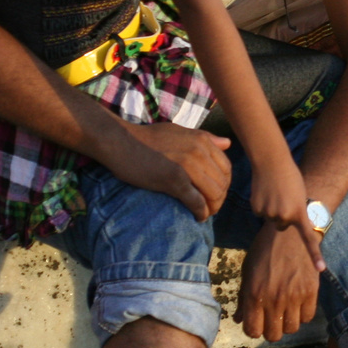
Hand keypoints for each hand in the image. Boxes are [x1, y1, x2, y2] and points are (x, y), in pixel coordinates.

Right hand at [118, 122, 232, 219]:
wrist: (119, 140)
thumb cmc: (146, 137)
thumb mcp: (180, 131)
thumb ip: (205, 137)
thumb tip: (228, 143)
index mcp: (202, 141)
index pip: (226, 167)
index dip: (224, 183)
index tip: (217, 192)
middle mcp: (199, 152)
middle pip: (222, 182)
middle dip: (220, 197)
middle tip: (212, 206)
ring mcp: (187, 166)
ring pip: (213, 193)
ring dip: (212, 207)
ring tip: (205, 213)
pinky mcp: (173, 180)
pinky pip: (196, 201)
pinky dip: (201, 212)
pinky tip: (198, 217)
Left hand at [237, 225, 319, 341]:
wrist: (289, 232)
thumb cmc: (264, 251)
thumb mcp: (248, 272)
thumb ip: (243, 298)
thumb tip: (238, 319)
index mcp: (254, 295)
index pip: (253, 331)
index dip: (254, 330)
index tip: (257, 322)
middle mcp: (274, 299)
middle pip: (274, 335)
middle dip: (271, 330)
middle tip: (272, 319)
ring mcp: (294, 296)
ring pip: (292, 328)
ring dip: (287, 323)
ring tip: (286, 312)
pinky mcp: (311, 290)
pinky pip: (308, 316)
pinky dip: (302, 314)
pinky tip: (298, 305)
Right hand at [249, 156, 324, 269]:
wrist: (272, 163)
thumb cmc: (291, 177)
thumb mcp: (300, 196)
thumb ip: (298, 212)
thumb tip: (295, 225)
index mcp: (299, 213)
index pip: (308, 237)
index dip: (315, 254)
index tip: (321, 269)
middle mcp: (284, 216)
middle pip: (283, 226)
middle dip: (284, 215)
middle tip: (284, 198)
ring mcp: (269, 214)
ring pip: (272, 220)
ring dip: (273, 209)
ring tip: (276, 192)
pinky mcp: (256, 210)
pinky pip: (261, 213)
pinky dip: (263, 205)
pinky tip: (265, 193)